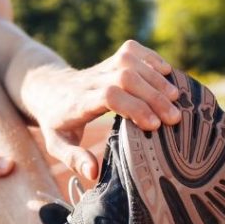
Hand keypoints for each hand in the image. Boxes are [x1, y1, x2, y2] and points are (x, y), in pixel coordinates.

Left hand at [32, 40, 180, 180]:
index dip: (134, 107)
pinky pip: (131, 50)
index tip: (153, 126)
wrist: (48, 89)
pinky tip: (167, 72)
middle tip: (174, 118)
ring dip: (155, 78)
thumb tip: (94, 173)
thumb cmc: (57, 122)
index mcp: (78, 103)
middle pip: (124, 78)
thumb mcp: (57, 144)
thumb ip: (73, 158)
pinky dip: (151, 58)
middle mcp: (90, 81)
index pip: (108, 96)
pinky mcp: (109, 59)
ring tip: (176, 98)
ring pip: (129, 62)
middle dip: (152, 96)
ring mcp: (100, 67)